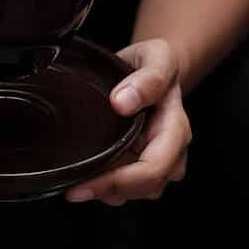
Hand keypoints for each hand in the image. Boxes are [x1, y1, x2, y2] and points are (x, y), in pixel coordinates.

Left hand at [66, 38, 191, 204]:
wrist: (152, 68)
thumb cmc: (154, 63)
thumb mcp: (156, 56)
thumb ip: (147, 78)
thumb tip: (123, 103)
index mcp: (176, 127)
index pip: (154, 167)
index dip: (120, 181)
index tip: (85, 183)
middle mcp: (172, 150)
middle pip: (145, 186)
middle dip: (107, 190)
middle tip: (71, 189)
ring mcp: (158, 160)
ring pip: (135, 192)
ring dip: (106, 191)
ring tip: (77, 181)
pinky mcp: (141, 163)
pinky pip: (127, 186)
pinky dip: (106, 185)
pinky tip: (86, 175)